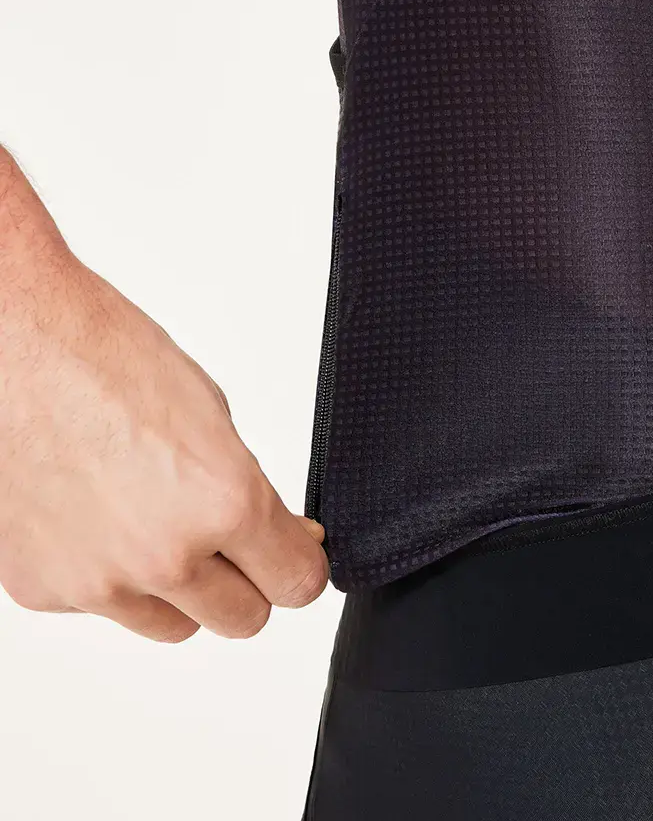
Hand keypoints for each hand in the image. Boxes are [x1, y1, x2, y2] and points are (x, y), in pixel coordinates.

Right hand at [0, 248, 328, 642]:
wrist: (13, 349)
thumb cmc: (107, 363)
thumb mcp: (213, 417)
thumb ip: (250, 492)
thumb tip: (280, 535)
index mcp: (224, 503)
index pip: (296, 583)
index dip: (301, 567)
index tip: (296, 556)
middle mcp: (166, 556)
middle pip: (243, 620)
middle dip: (250, 584)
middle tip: (236, 546)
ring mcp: (101, 582)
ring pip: (176, 625)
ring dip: (184, 591)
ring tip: (160, 526)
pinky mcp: (44, 590)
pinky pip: (107, 607)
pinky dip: (114, 576)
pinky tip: (99, 518)